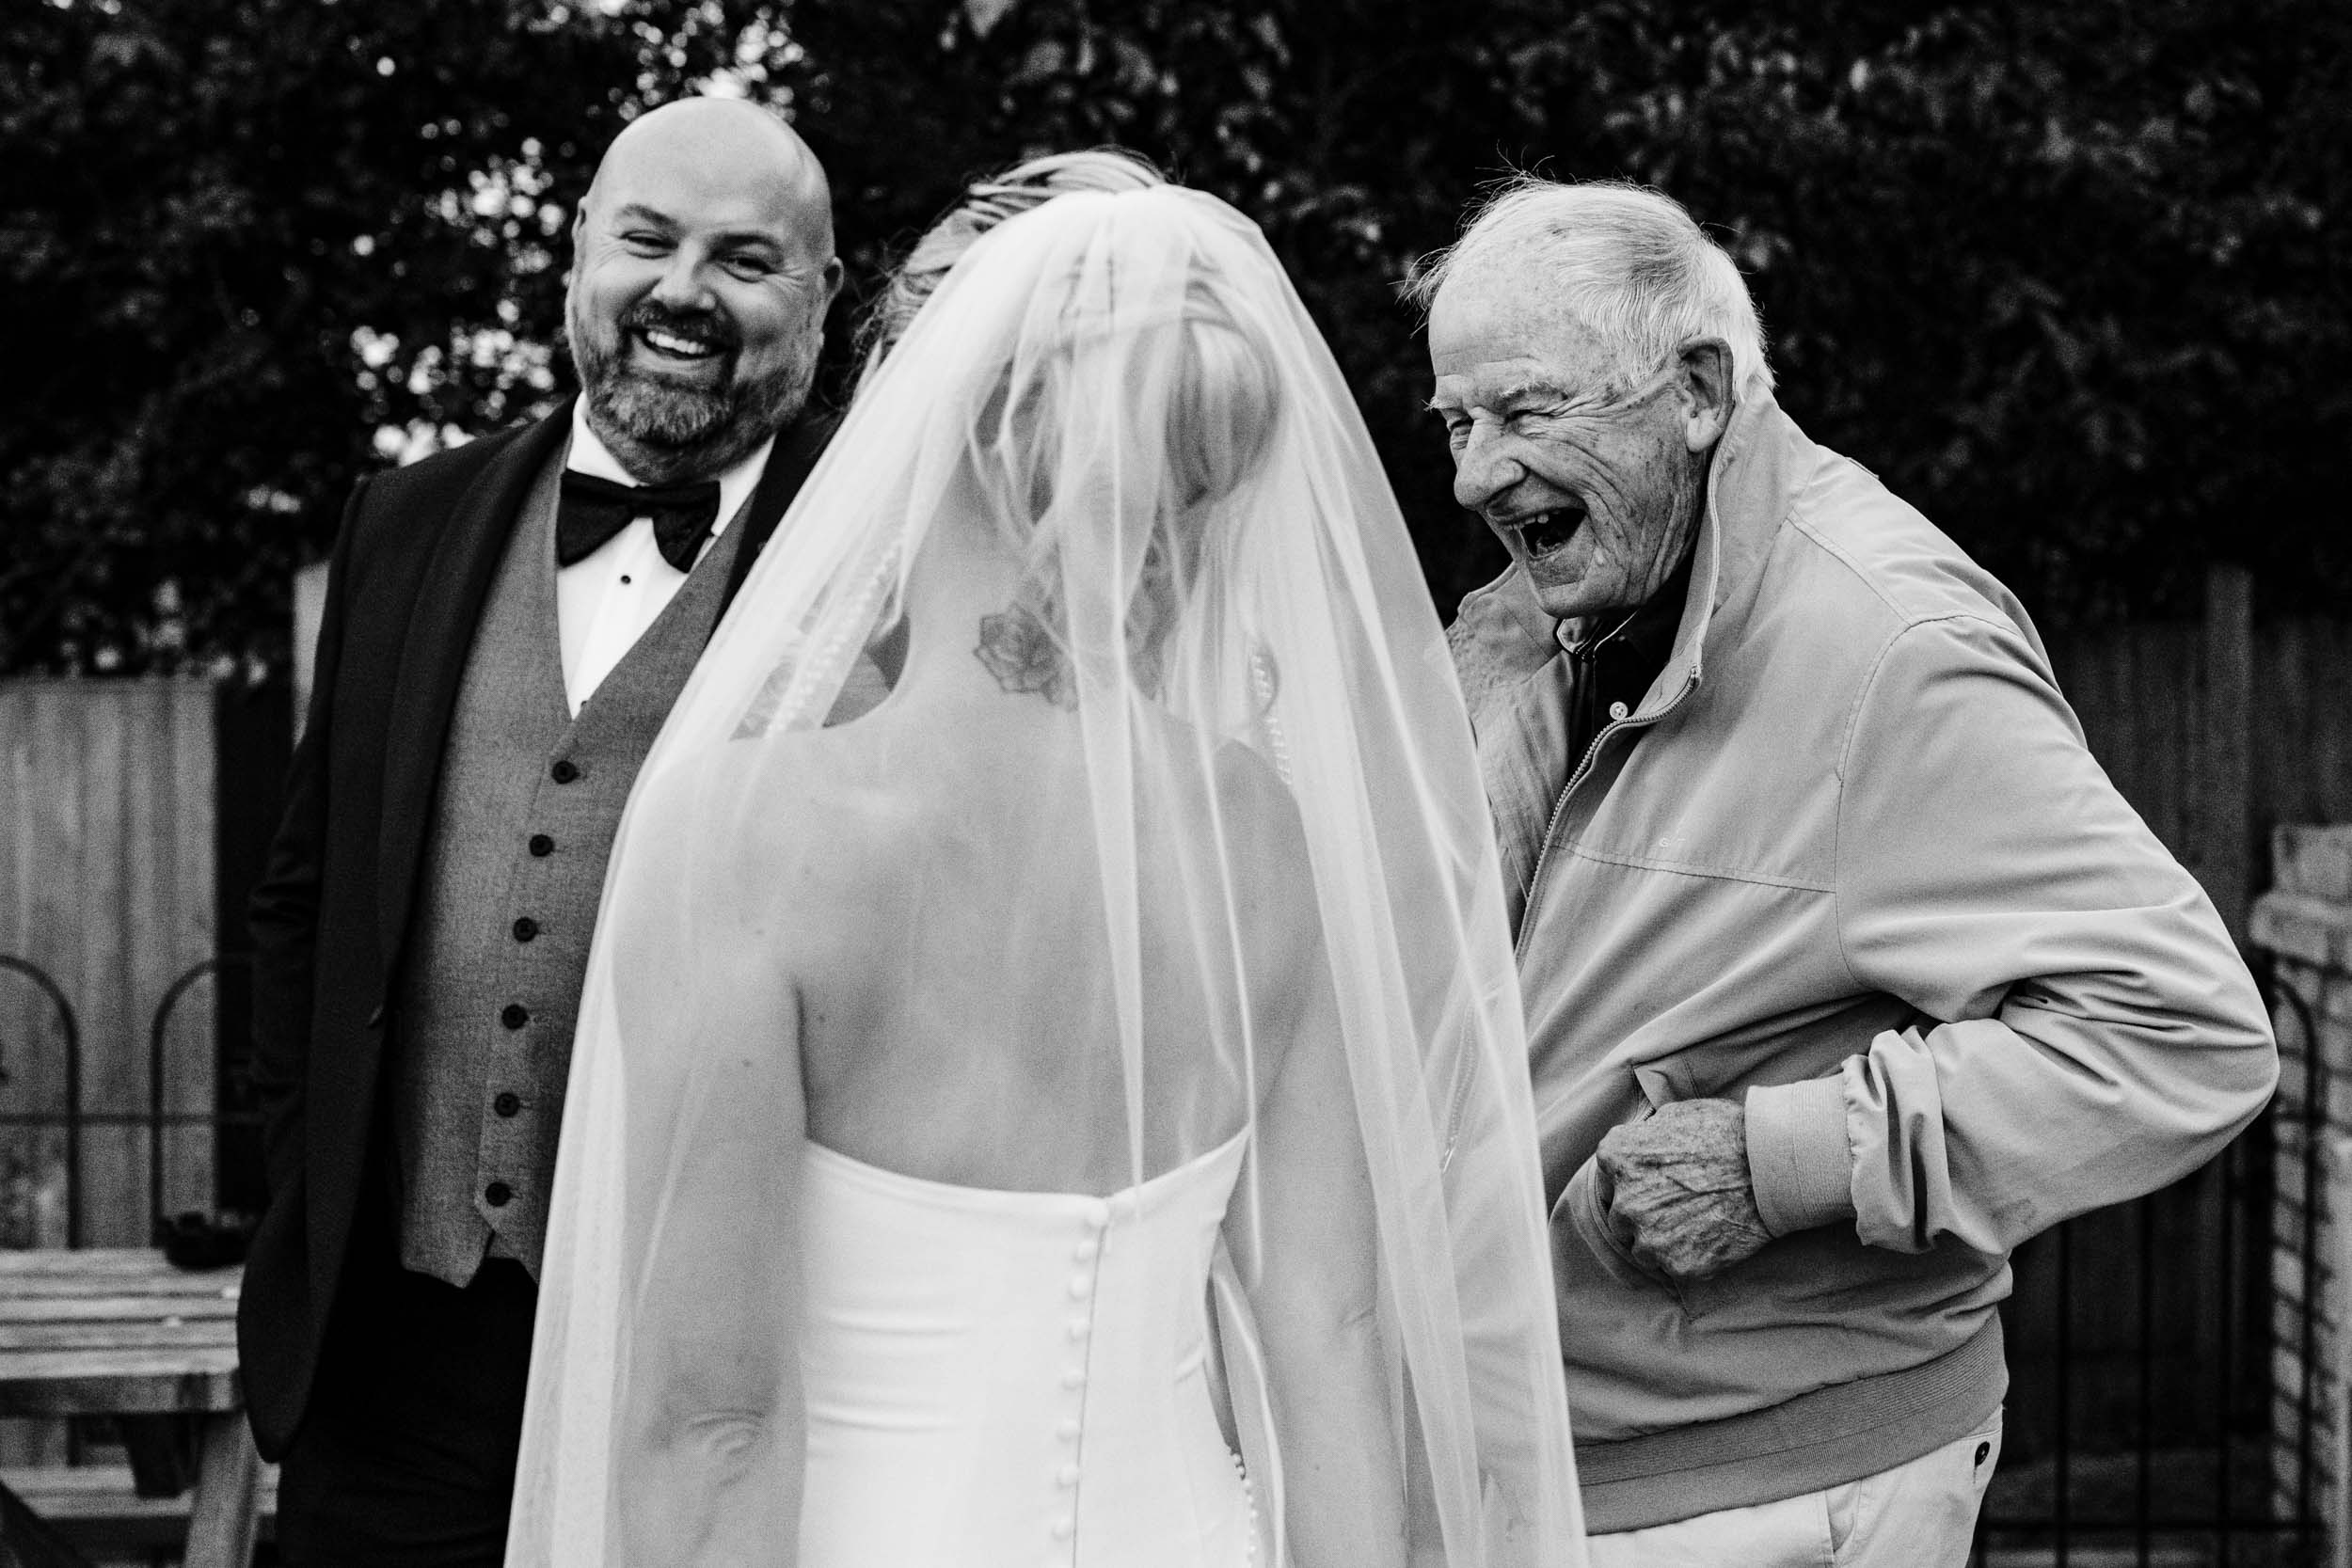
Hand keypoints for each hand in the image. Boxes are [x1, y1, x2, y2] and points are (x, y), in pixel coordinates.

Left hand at [1595, 1098, 1770, 1283]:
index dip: (1629, 1184)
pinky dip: (1689, 1258)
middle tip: (1675, 1209)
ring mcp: (1650, 1238)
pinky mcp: (1678, 1265)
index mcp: (1616, 1158)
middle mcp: (1624, 1201)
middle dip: (1642, 1215)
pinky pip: (1673, 1268)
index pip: (1606, 1180)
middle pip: (1621, 1219)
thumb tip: (1641, 1144)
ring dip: (1661, 1242)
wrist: (1770, 1167)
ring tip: (1694, 1227)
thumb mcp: (1676, 1114)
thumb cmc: (1727, 1133)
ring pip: (1643, 1250)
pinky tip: (1710, 1240)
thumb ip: (1646, 1135)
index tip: (1649, 1186)